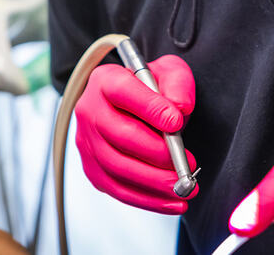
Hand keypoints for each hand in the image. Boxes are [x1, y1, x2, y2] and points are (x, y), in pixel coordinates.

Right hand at [74, 54, 196, 213]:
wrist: (135, 101)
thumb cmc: (152, 87)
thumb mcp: (169, 71)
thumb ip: (177, 83)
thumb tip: (180, 108)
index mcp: (106, 80)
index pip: (124, 93)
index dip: (151, 109)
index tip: (177, 123)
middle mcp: (89, 110)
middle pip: (119, 135)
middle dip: (156, 153)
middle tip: (186, 163)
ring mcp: (87, 142)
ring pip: (117, 167)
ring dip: (154, 181)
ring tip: (184, 185)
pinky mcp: (92, 168)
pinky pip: (117, 189)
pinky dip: (147, 199)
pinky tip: (172, 201)